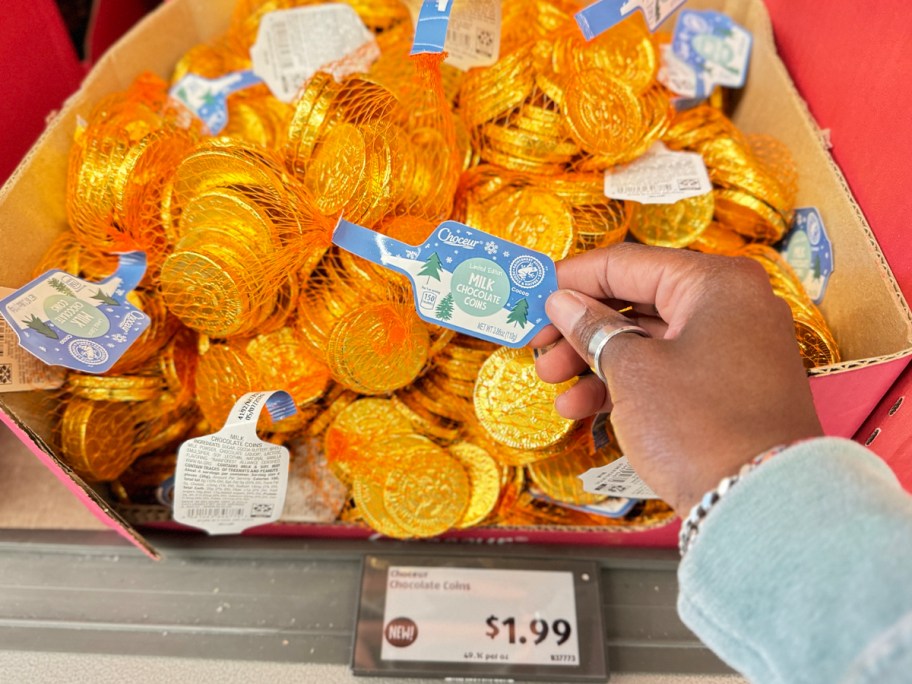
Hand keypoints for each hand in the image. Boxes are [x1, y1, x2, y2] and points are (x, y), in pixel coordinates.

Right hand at [531, 243, 822, 514]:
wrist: (761, 504)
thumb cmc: (697, 423)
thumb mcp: (631, 370)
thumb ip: (592, 328)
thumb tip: (563, 303)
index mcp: (714, 282)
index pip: (625, 264)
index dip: (571, 280)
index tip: (533, 297)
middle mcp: (731, 304)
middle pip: (636, 301)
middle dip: (580, 327)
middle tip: (538, 349)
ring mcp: (734, 347)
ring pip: (648, 338)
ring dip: (596, 360)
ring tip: (554, 385)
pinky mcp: (729, 386)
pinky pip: (668, 368)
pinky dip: (627, 382)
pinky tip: (583, 407)